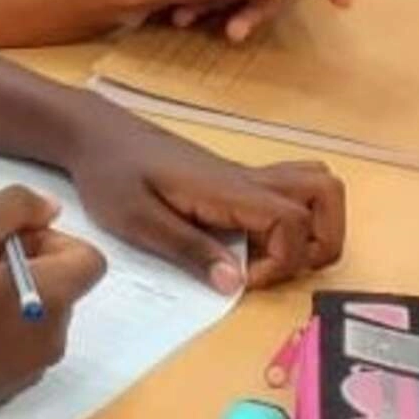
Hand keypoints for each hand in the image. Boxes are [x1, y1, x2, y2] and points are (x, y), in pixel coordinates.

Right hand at [0, 186, 104, 418]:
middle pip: (63, 288)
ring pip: (38, 316)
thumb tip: (51, 210)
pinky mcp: (1, 393)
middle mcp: (49, 344)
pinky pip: (17, 346)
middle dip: (28, 265)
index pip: (90, 261)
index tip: (5, 241)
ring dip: (10, 297)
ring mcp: (26, 375)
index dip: (52, 240)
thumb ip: (14, 208)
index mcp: (49, 302)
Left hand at [63, 102, 346, 291]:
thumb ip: (188, 250)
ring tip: (272, 258)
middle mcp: (245, 178)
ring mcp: (242, 176)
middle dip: (320, 242)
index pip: (293, 219)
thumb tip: (236, 284)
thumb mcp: (137, 220)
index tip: (245, 278)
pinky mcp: (232, 180)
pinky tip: (248, 243)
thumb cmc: (109, 174)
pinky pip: (285, 191)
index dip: (284, 259)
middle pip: (324, 194)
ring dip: (313, 226)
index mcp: (226, 188)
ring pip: (313, 185)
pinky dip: (289, 218)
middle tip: (275, 269)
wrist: (94, 134)